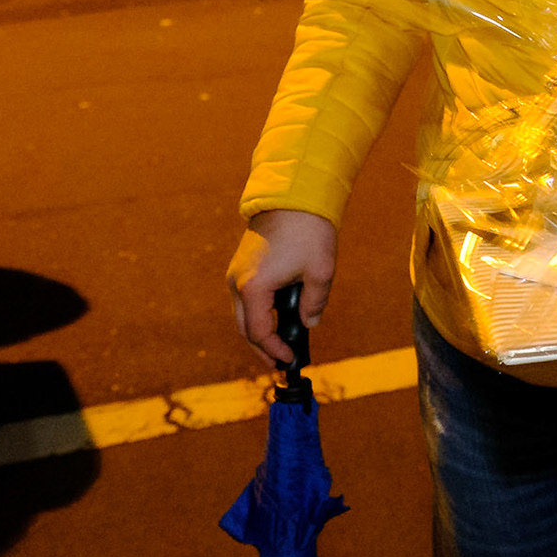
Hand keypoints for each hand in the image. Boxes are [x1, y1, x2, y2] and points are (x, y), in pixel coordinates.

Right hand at [227, 209, 337, 366]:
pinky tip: (276, 318)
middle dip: (261, 347)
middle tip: (278, 361)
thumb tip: (310, 322)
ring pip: (242, 313)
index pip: (258, 332)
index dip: (274, 349)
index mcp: (254, 288)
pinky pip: (246, 298)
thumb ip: (315, 302)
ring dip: (258, 330)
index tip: (289, 359)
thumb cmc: (309, 231)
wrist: (294, 195)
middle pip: (243, 327)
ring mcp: (237, 272)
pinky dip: (258, 312)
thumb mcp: (320, 271)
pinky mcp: (243, 264)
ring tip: (278, 344)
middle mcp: (238, 282)